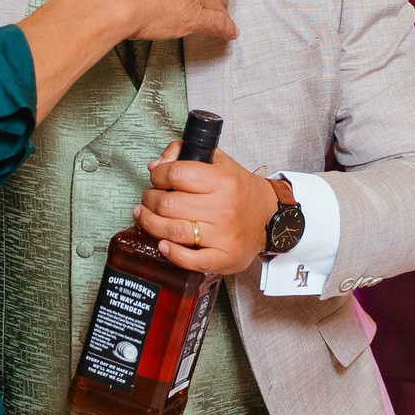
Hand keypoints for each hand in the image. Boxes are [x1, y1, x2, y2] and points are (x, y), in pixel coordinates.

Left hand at [136, 143, 278, 276]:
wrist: (270, 217)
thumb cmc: (240, 190)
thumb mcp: (219, 162)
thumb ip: (186, 154)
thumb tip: (156, 165)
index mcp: (222, 181)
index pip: (176, 174)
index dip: (158, 175)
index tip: (156, 178)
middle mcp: (223, 208)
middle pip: (169, 204)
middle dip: (150, 200)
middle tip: (149, 199)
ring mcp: (223, 235)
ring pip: (173, 231)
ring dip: (150, 223)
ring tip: (145, 216)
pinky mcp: (224, 257)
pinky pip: (192, 260)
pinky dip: (172, 254)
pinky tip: (162, 245)